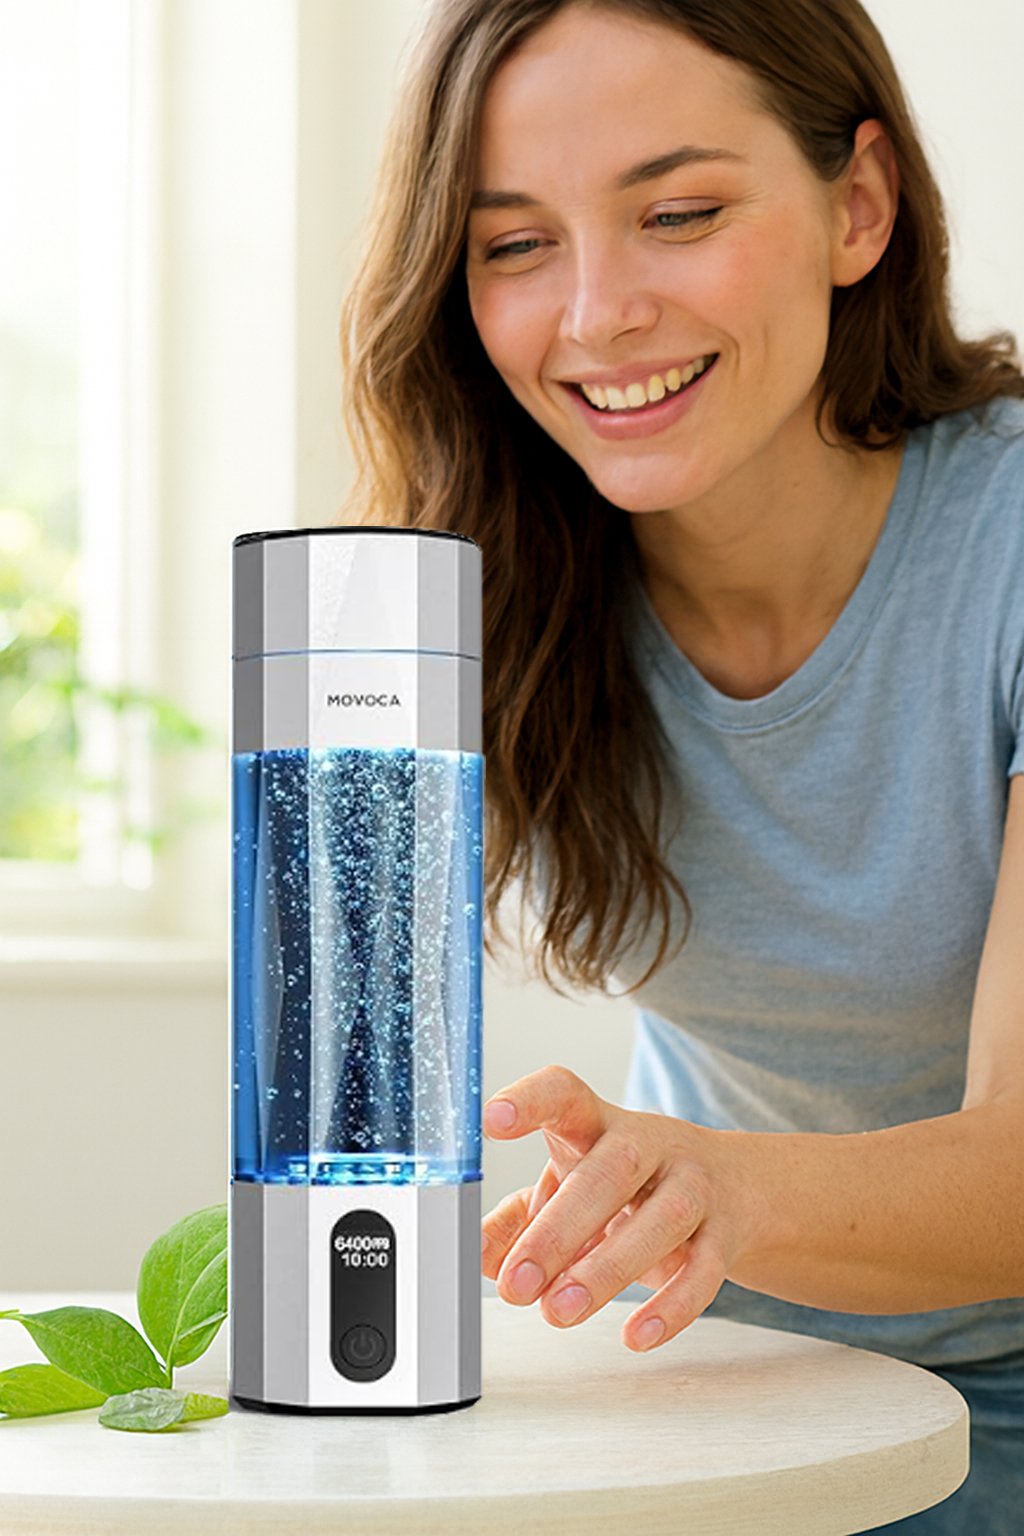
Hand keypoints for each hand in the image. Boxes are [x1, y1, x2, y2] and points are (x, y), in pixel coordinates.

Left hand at [481, 1064, 766, 1351]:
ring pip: (662, 1218)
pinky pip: (705, 1269)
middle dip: (560, 1229)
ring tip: (560, 1311)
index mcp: (597, 1122)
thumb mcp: (569, 1185)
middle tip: (518, 1283)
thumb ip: (517, 1219)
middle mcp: (648, 1143)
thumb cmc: (629, 1183)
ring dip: (607, 1269)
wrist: (734, 1184)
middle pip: (611, 1170)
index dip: (530, 1100)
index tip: (491, 1120)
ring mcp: (693, 1184)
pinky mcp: (724, 1233)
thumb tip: (478, 1256)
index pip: (564, 1094)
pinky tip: (636, 1335)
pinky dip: (671, 1306)